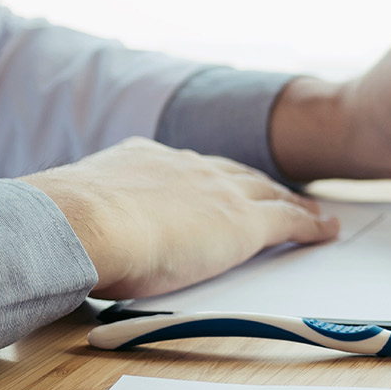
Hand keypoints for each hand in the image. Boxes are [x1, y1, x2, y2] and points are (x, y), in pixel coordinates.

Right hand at [22, 137, 340, 298]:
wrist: (83, 223)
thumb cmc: (66, 227)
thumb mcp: (76, 209)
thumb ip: (85, 212)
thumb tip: (68, 230)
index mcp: (144, 159)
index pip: (187, 167)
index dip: (208, 176)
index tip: (217, 182)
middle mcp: (187, 166)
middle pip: (235, 172)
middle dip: (257, 181)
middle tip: (277, 191)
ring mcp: (218, 191)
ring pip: (268, 191)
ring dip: (290, 200)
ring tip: (309, 210)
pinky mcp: (243, 222)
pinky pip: (288, 220)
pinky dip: (310, 224)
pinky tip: (324, 229)